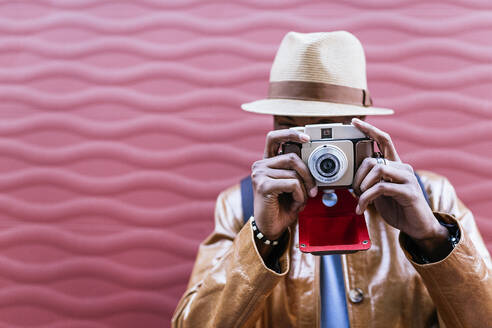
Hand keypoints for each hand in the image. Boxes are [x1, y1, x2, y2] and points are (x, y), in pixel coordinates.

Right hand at [251, 129, 317, 240]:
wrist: (271, 228)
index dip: (291, 133)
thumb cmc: (283, 208)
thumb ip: (298, 172)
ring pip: (294, 172)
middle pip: (291, 157)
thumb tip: (314, 162)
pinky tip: (296, 203)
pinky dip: (299, 195)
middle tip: (314, 188)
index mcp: (267, 163)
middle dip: (308, 173)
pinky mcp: (263, 186)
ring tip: (301, 199)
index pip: (274, 137)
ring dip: (304, 188)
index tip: (307, 137)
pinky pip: (292, 183)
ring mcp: (259, 175)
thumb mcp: (293, 186)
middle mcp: (260, 166)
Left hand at [351, 118, 448, 255]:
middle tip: (355, 190)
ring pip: (377, 169)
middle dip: (358, 175)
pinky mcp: (409, 191)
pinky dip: (366, 198)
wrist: (418, 227)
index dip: (369, 129)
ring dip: (362, 186)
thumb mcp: (379, 194)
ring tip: (360, 199)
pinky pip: (381, 187)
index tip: (355, 122)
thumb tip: (351, 183)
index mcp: (395, 166)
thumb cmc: (398, 209)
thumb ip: (369, 184)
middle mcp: (403, 168)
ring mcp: (408, 178)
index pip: (383, 140)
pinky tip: (362, 207)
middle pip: (373, 159)